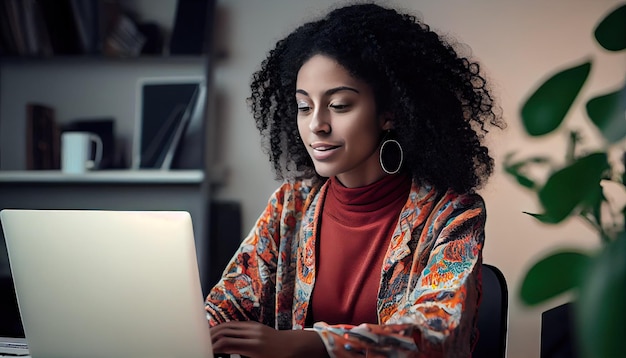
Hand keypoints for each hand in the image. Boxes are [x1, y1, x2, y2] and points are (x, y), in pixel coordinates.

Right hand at [210, 321, 327, 357]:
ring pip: (228, 326)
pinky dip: (224, 328)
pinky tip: (218, 335)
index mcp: (254, 347)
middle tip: (200, 345)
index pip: (226, 343)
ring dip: (214, 331)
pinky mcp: (254, 325)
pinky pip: (235, 324)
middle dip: (209, 338)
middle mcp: (253, 334)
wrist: (295, 347)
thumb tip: (226, 355)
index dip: (212, 347)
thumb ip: (240, 357)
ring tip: (205, 339)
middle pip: (224, 331)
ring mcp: (254, 327)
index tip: (205, 351)